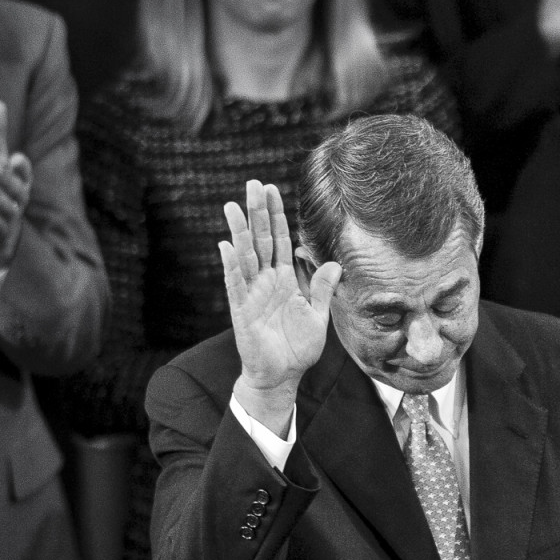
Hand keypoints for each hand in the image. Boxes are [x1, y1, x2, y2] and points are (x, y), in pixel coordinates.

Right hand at [222, 181, 341, 433]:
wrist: (282, 376)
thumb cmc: (297, 347)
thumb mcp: (317, 315)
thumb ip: (322, 289)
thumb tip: (334, 264)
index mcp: (284, 279)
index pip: (279, 239)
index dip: (276, 215)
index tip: (273, 189)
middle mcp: (266, 281)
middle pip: (260, 240)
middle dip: (257, 212)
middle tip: (253, 184)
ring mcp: (252, 294)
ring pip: (245, 256)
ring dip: (239, 231)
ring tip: (233, 205)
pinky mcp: (242, 310)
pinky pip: (235, 284)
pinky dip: (231, 266)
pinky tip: (225, 245)